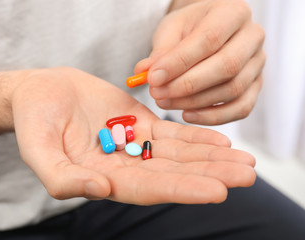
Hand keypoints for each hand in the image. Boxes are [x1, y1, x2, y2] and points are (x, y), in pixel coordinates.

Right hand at [12, 67, 254, 204]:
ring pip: (178, 155)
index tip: (216, 191)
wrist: (41, 92)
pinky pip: (172, 133)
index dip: (180, 189)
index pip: (146, 188)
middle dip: (209, 175)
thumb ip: (62, 177)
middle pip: (172, 174)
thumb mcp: (38, 150)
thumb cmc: (34, 122)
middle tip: (247, 177)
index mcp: (101, 178)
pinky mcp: (140, 123)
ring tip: (245, 163)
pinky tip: (221, 141)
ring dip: (212, 158)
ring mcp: (134, 144)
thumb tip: (99, 190)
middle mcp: (123, 166)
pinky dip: (196, 137)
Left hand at [135, 0, 265, 124]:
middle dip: (187, 85)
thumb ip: (160, 51)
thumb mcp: (171, 30)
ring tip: (164, 102)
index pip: (209, 39)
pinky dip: (213, 117)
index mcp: (233, 12)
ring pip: (233, 90)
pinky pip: (241, 107)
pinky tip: (187, 114)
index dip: (179, 62)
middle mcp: (252, 37)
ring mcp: (258, 63)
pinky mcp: (256, 86)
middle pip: (226, 66)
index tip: (153, 78)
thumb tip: (143, 72)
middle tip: (157, 94)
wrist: (211, 30)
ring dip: (195, 102)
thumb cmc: (191, 28)